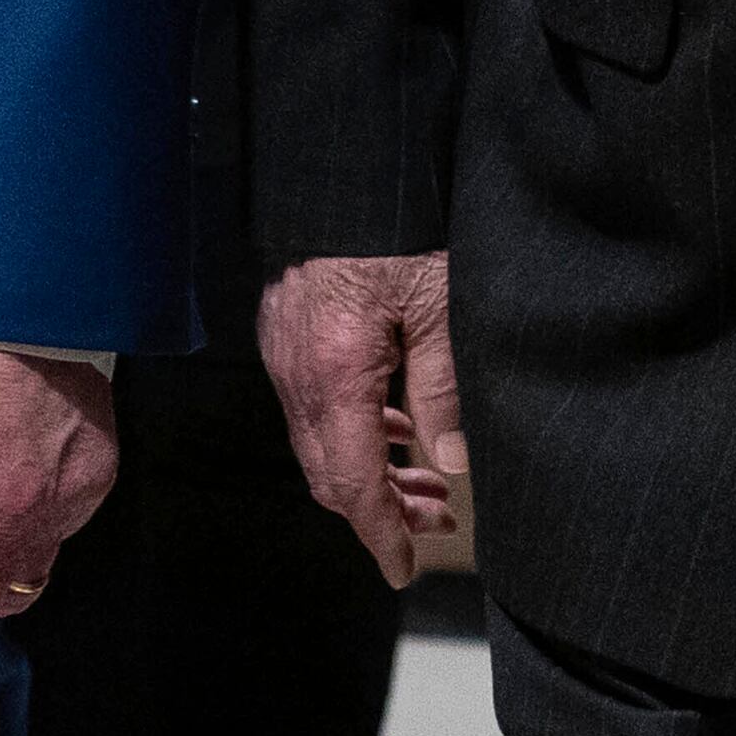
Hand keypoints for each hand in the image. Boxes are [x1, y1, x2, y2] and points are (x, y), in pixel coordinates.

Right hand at [260, 252, 460, 585]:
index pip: (351, 481)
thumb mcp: (441, 303)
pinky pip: (314, 404)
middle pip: (328, 472)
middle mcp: (297, 371)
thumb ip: (443, 386)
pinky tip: (397, 426)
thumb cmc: (397, 227)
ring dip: (371, 470)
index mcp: (335, 373)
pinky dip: (354, 430)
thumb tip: (450, 462)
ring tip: (428, 482)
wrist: (345, 169)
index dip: (378, 531)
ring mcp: (285, 351)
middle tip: (435, 523)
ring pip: (320, 441)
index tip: (401, 567)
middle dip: (380, 509)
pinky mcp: (286, 331)